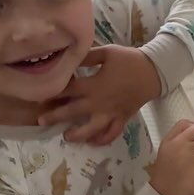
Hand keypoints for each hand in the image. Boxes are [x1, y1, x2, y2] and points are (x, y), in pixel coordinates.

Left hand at [38, 45, 160, 143]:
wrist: (153, 72)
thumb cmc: (129, 60)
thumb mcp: (107, 53)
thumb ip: (87, 58)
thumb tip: (69, 60)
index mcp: (94, 85)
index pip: (68, 90)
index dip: (53, 92)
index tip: (39, 95)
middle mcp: (100, 102)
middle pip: (74, 112)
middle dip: (56, 116)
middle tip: (41, 121)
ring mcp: (111, 113)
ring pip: (92, 129)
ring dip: (78, 134)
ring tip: (66, 136)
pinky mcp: (121, 118)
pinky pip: (111, 133)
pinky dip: (101, 140)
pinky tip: (92, 141)